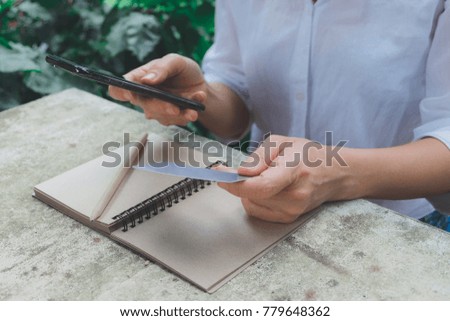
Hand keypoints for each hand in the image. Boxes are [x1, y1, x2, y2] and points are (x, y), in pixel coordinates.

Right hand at [108, 53, 206, 125]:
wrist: (200, 84)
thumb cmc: (182, 70)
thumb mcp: (175, 61)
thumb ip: (162, 68)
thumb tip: (146, 80)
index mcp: (138, 80)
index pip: (118, 90)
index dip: (121, 93)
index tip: (132, 94)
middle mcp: (144, 97)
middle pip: (144, 106)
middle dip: (160, 107)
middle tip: (174, 108)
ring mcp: (158, 110)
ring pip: (163, 117)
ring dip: (181, 112)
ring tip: (194, 104)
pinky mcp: (172, 119)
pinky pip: (179, 120)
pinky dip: (191, 111)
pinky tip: (200, 98)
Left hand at [218, 135, 351, 222]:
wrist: (334, 174)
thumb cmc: (308, 155)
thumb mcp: (283, 142)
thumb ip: (259, 156)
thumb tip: (241, 173)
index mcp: (294, 171)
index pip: (260, 186)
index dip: (235, 183)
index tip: (218, 174)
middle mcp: (294, 196)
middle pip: (250, 195)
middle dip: (238, 181)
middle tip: (242, 169)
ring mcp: (292, 211)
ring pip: (249, 202)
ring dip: (247, 190)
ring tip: (264, 177)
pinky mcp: (287, 219)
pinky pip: (256, 210)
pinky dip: (254, 198)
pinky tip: (266, 187)